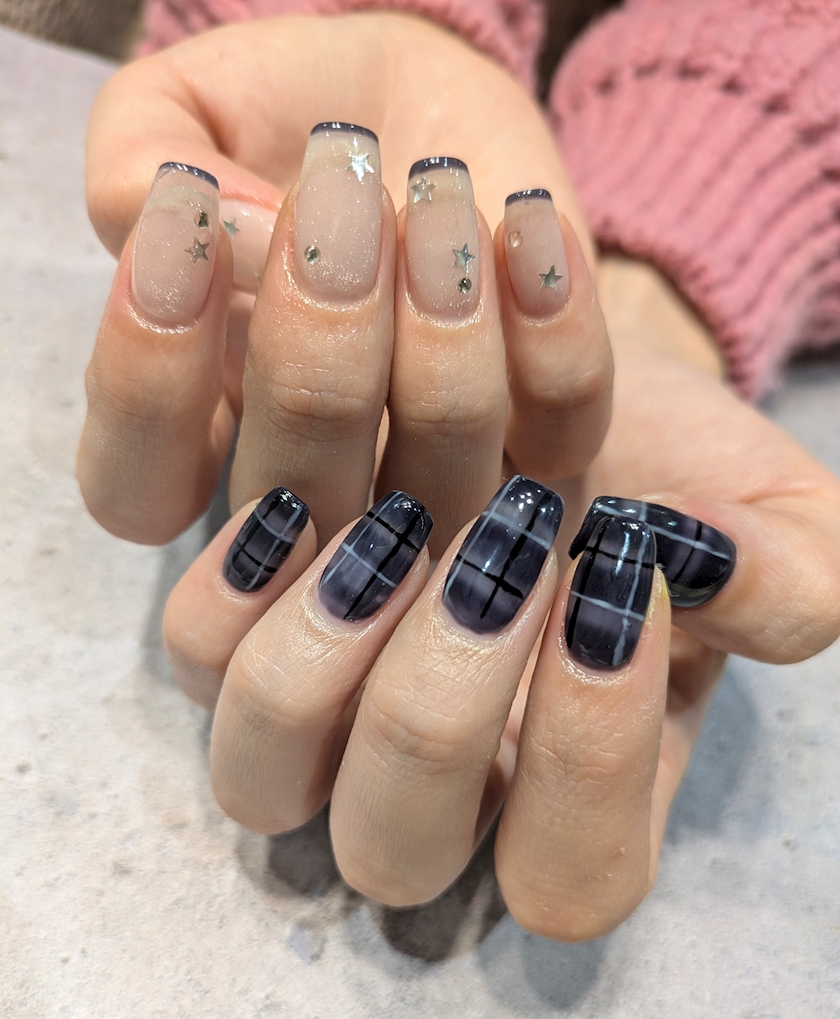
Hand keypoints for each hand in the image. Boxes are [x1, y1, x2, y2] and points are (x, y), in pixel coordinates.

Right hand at [78, 13, 610, 551]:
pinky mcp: (544, 443)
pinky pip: (562, 436)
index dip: (150, 386)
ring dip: (443, 346)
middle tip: (342, 199)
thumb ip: (145, 159)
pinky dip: (552, 331)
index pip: (138, 491)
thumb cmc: (291, 119)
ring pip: (441, 495)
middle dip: (318, 360)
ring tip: (439, 193)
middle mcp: (319, 481)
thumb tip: (228, 235)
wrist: (432, 110)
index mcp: (204, 423)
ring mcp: (437, 479)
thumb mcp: (188, 105)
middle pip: (302, 511)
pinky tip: (524, 218)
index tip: (189, 225)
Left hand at [162, 256, 839, 940]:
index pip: (567, 876)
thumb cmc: (656, 463)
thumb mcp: (770, 517)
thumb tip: (704, 569)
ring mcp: (318, 712)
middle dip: (444, 703)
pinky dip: (235, 586)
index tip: (613, 588)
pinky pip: (190, 655)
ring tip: (399, 516)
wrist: (544, 364)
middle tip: (506, 542)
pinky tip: (300, 503)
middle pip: (391, 850)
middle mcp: (426, 779)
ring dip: (326, 650)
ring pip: (261, 775)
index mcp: (568, 789)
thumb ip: (790, 575)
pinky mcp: (233, 620)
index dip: (590, 759)